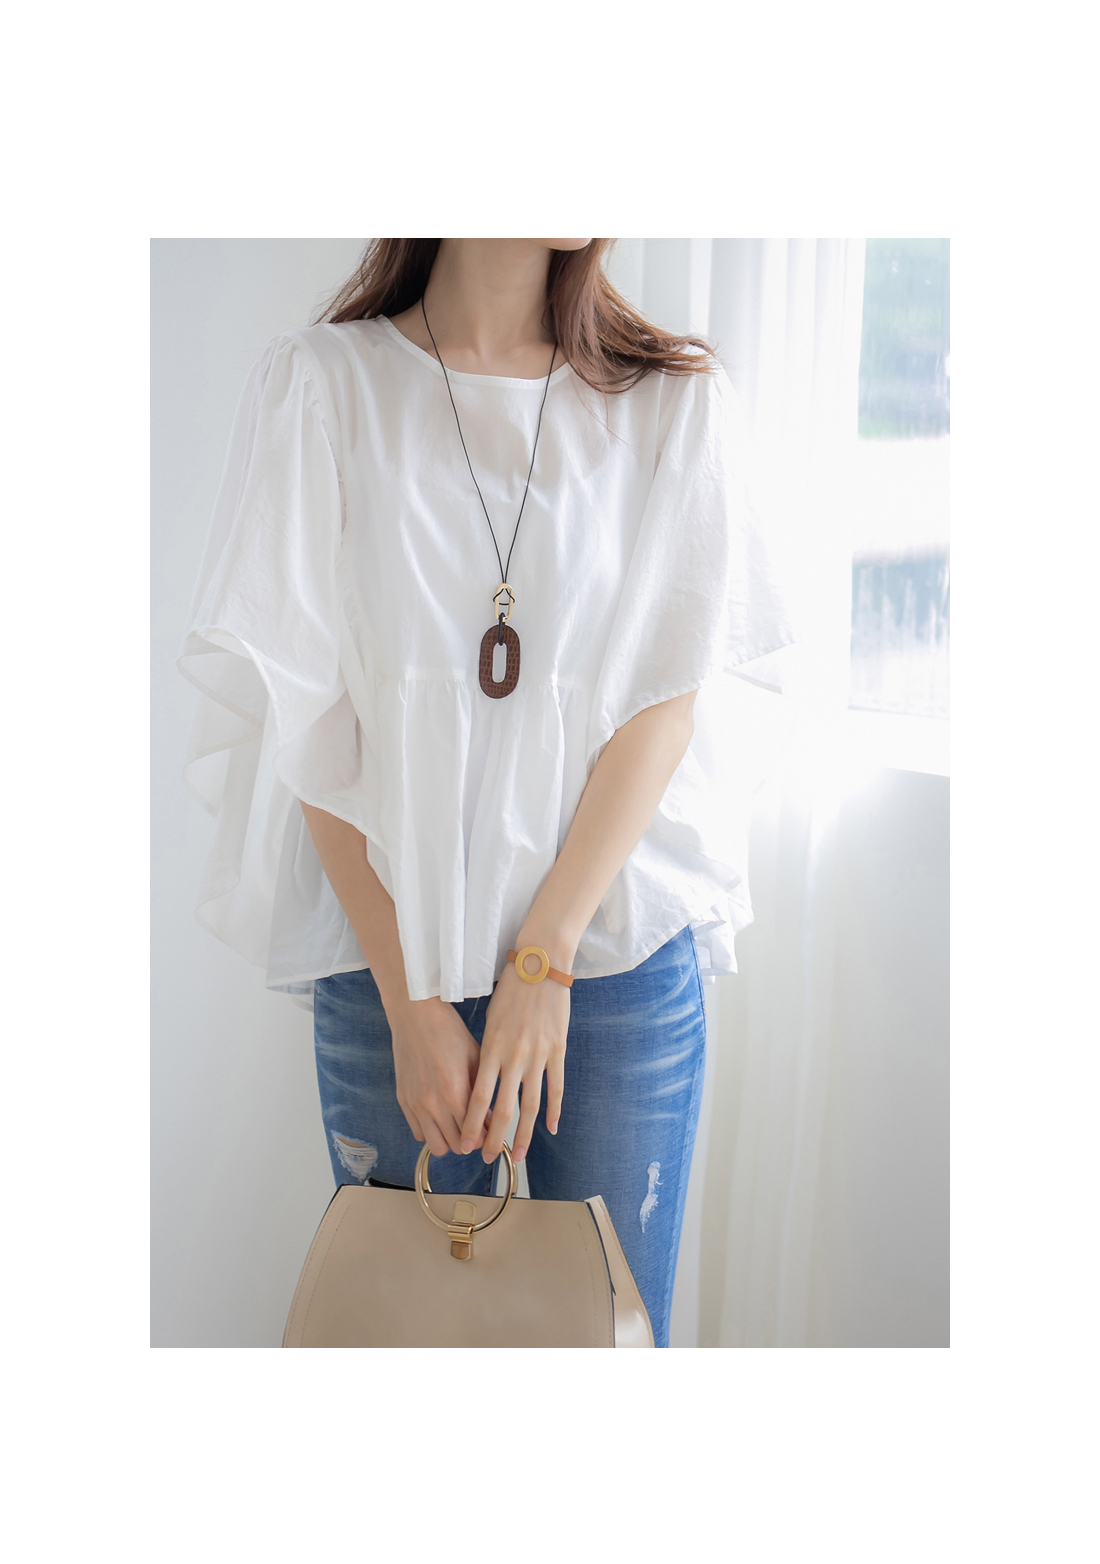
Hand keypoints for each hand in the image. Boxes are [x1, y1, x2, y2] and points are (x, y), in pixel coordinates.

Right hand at [387, 997, 485, 1158]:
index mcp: (456, 1093)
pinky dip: (430, 1132)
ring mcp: (416, 1104)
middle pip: (457, 1147)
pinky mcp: (403, 1100)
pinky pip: (417, 1133)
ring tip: (456, 1125)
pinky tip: (438, 1117)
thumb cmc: (449, 1031)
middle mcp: (434, 1104)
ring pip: (436, 1146)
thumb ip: (483, 1091)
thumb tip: (490, 1117)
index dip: (485, 1136)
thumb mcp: (476, 1058)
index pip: (474, 1136)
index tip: (489, 1130)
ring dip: (449, 1141)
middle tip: (475, 1128)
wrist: (415, 1015)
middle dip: (469, 1141)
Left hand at [459, 956, 568, 1163]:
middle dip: (494, 1138)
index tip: (466, 1144)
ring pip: (530, 1105)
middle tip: (488, 1159)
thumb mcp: (491, 1021)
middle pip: (502, 1109)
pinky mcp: (557, 1050)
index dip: (472, 1124)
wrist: (541, 965)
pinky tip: (552, 1129)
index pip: (478, 1097)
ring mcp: (538, 1056)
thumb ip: (489, 1051)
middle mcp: (513, 1057)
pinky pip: (556, 1088)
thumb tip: (484, 1079)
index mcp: (492, 1048)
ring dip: (523, 1135)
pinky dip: (554, 1111)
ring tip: (518, 1156)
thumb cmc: (511, 990)